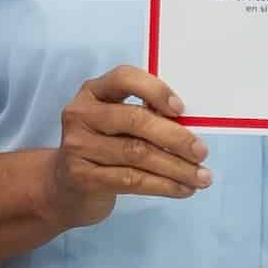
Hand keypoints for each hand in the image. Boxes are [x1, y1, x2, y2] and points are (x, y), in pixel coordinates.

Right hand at [46, 67, 209, 231]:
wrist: (65, 187)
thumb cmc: (104, 148)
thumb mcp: (118, 124)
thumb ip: (146, 116)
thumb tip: (192, 125)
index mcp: (94, 91)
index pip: (124, 78)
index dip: (155, 90)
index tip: (181, 109)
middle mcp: (81, 114)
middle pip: (135, 120)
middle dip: (175, 137)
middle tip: (202, 151)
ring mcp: (78, 146)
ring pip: (137, 154)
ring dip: (177, 167)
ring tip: (202, 177)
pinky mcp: (82, 177)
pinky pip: (132, 180)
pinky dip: (163, 185)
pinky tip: (183, 189)